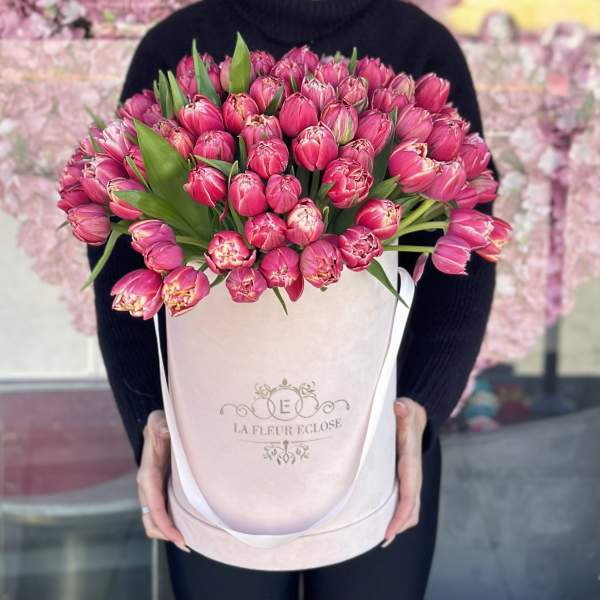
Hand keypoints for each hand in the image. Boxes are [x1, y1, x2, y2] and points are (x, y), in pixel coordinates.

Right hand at [137, 409, 189, 551]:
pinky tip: (185, 526)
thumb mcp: (159, 421)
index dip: (165, 524)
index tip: (179, 537)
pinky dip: (168, 524)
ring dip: (167, 533)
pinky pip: (159, 514)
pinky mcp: (157, 492)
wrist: (157, 427)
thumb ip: (160, 425)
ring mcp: (150, 492)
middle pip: (151, 522)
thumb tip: (165, 430)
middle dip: (166, 535)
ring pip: (153, 522)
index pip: (154, 507)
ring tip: (188, 540)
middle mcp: (146, 488)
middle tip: (188, 544)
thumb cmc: (160, 426)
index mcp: (147, 476)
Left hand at [381, 396, 427, 547]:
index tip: (388, 533)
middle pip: (411, 510)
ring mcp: (411, 479)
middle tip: (381, 540)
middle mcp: (414, 476)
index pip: (408, 497)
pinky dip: (398, 514)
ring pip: (410, 509)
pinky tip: (382, 518)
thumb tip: (400, 405)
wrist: (417, 415)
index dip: (399, 516)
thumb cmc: (407, 414)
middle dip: (398, 526)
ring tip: (381, 535)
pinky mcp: (406, 478)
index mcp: (411, 465)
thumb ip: (403, 409)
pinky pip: (405, 502)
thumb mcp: (406, 409)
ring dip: (399, 523)